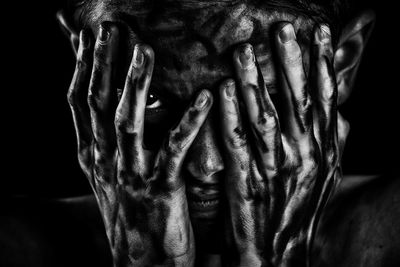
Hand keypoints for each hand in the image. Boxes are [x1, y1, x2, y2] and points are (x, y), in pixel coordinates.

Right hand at [67, 23, 212, 266]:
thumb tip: (112, 103)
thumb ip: (108, 140)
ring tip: (145, 51)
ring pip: (129, 123)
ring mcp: (132, 176)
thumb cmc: (130, 212)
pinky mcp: (161, 191)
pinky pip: (176, 150)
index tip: (89, 37)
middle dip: (105, 64)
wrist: (140, 260)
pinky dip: (190, 121)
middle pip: (100, 105)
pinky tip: (205, 97)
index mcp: (92, 156)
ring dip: (137, 85)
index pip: (81, 104)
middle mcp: (106, 162)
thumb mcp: (109, 175)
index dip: (83, 68)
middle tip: (112, 29)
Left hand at [219, 23, 348, 265]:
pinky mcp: (246, 181)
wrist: (278, 252)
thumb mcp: (325, 177)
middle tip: (282, 28)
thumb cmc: (298, 210)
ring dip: (255, 81)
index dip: (322, 64)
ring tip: (245, 50)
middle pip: (297, 100)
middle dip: (290, 61)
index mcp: (322, 150)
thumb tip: (341, 116)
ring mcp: (275, 168)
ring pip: (265, 116)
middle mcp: (303, 155)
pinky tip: (223, 89)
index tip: (318, 33)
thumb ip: (332, 144)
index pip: (325, 99)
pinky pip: (237, 142)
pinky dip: (230, 114)